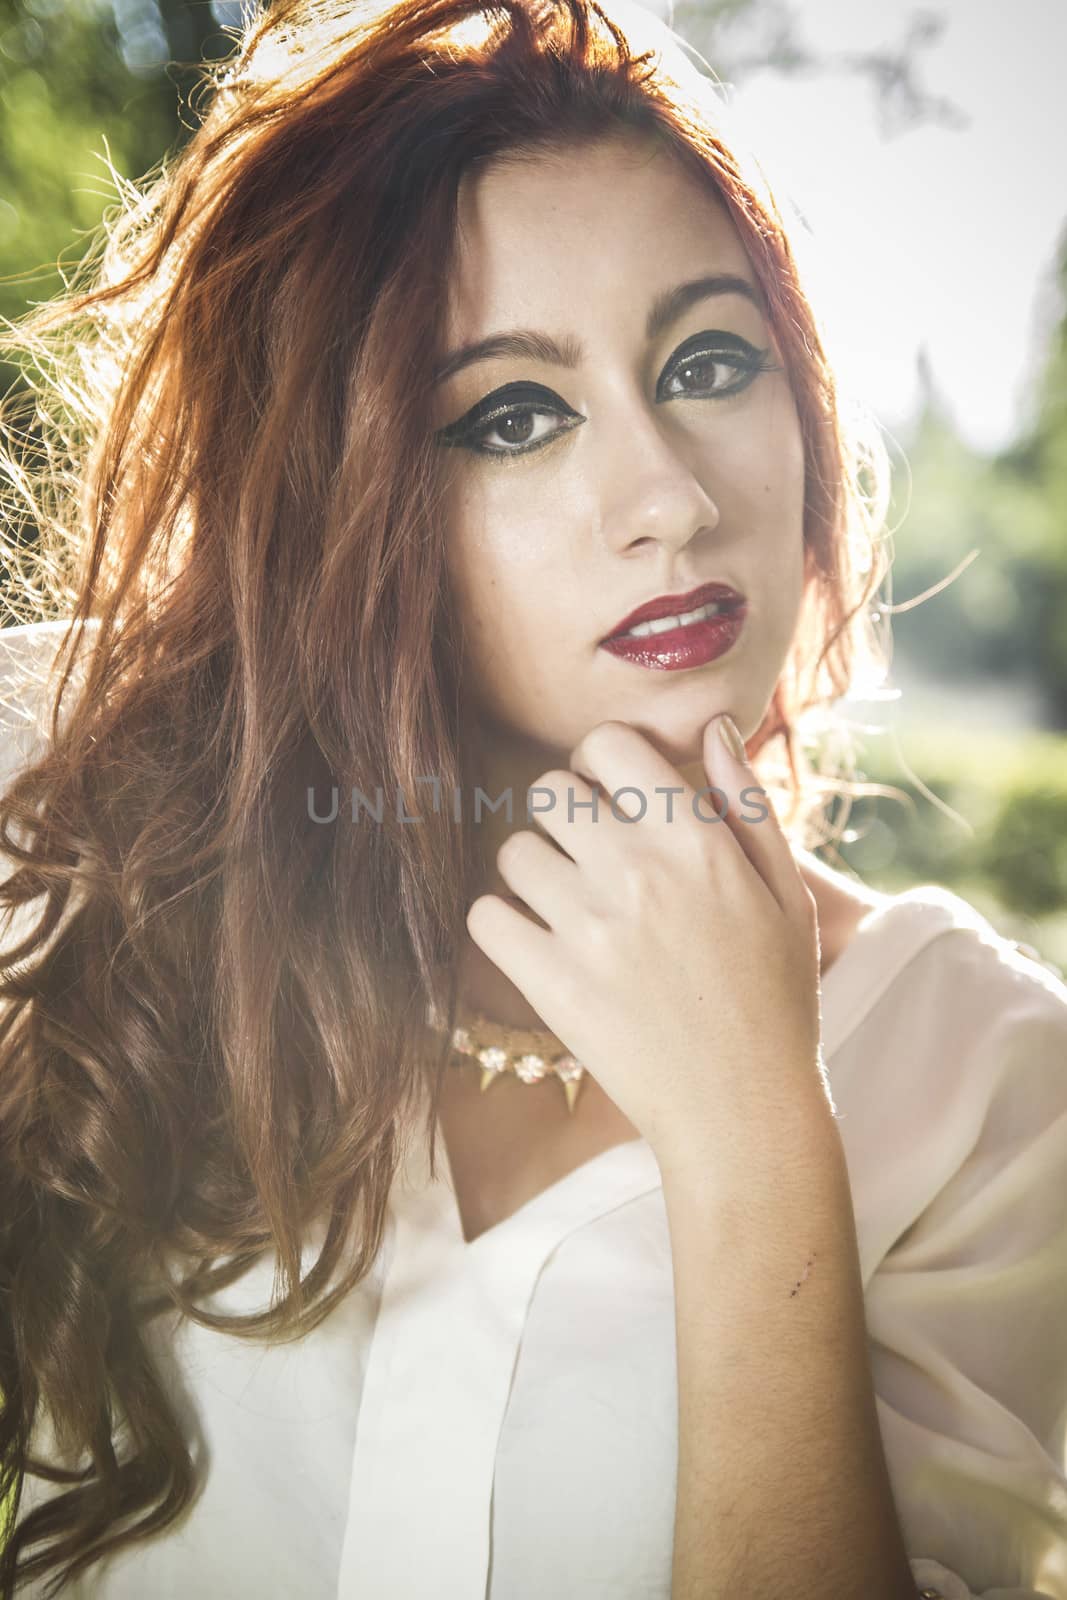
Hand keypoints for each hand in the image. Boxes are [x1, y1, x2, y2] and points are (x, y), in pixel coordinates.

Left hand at [465, 715, 825, 1166]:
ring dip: (534, 871)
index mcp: (695, 839)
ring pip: (513, 851)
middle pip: (548, 789)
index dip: (603, 765)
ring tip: (569, 906)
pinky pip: (485, 916)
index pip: (607, 745)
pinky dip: (503, 925)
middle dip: (565, 814)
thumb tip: (715, 726)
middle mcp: (636, 869)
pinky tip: (539, 944)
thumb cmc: (775, 1000)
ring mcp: (587, 926)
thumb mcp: (785, 894)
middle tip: (591, 856)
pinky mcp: (548, 983)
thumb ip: (746, 804)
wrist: (744, 1112)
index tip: (615, 799)